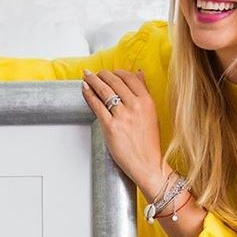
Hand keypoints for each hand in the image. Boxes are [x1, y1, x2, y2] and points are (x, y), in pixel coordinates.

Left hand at [81, 68, 166, 193]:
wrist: (147, 164)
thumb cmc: (149, 142)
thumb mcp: (151, 114)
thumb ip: (144, 92)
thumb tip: (138, 73)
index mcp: (147, 101)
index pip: (130, 78)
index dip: (117, 72)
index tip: (111, 72)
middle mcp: (135, 106)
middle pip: (115, 82)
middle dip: (102, 75)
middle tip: (95, 74)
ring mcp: (122, 116)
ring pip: (104, 91)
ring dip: (93, 81)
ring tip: (87, 77)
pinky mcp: (111, 127)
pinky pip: (97, 106)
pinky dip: (89, 95)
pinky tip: (84, 89)